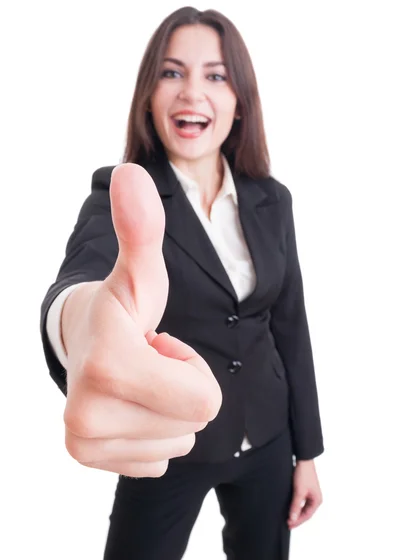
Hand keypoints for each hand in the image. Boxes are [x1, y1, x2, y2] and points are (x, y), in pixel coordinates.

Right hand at [63, 163, 222, 477]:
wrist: (80, 339)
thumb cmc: (121, 306)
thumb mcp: (141, 271)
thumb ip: (142, 229)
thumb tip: (129, 173)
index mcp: (108, 366)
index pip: (204, 400)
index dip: (191, 366)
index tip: (159, 345)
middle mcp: (87, 415)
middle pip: (194, 423)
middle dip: (182, 387)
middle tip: (148, 361)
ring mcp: (84, 441)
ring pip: (179, 443)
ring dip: (167, 408)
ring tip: (137, 378)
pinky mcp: (87, 457)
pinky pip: (158, 461)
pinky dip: (153, 432)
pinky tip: (128, 402)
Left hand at [287, 459, 322, 528]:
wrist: (303, 459)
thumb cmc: (304, 474)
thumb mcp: (299, 491)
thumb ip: (295, 505)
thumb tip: (292, 518)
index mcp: (317, 500)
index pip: (307, 515)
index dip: (298, 521)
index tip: (289, 525)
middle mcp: (315, 498)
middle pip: (305, 512)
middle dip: (296, 518)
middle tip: (287, 523)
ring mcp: (310, 493)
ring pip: (303, 507)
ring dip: (295, 512)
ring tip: (287, 516)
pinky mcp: (305, 489)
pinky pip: (301, 501)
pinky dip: (295, 505)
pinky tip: (289, 507)